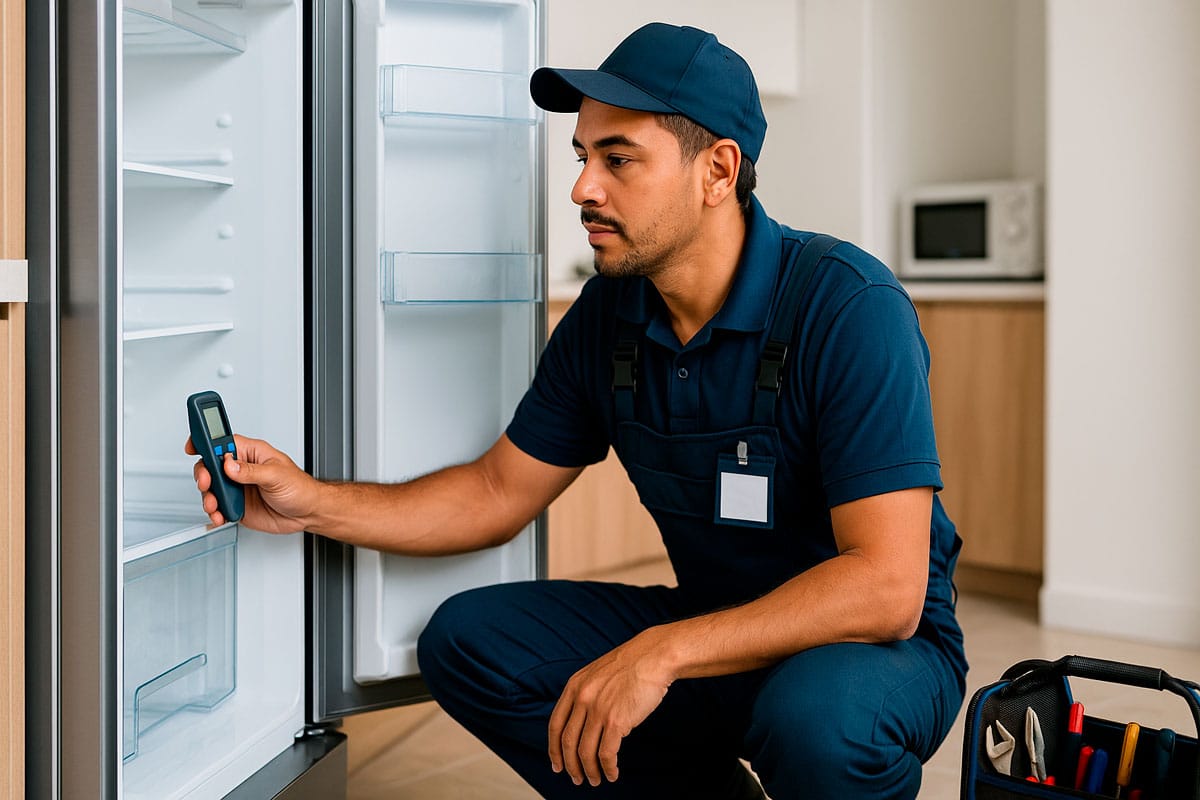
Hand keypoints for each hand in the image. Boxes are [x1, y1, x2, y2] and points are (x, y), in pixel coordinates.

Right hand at [185, 434, 318, 532]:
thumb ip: (252, 471)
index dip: (205, 440)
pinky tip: (220, 516)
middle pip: (210, 466)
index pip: (222, 441)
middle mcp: (241, 469)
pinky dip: (215, 512)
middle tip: (206, 483)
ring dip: (208, 497)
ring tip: (215, 505)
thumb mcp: (278, 475)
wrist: (307, 513)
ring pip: (211, 488)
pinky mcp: (236, 505)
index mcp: (251, 453)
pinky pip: (218, 507)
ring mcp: (237, 487)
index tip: (192, 446)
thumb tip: (230, 466)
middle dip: (203, 475)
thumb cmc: (300, 488)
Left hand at [548, 629, 673, 786]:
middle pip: (567, 742)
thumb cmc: (632, 665)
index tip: (557, 764)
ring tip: (596, 779)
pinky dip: (608, 768)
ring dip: (589, 771)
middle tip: (576, 778)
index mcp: (574, 686)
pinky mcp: (616, 721)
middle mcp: (582, 698)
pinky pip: (606, 754)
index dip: (554, 749)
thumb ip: (586, 694)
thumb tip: (584, 723)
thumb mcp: (597, 673)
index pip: (555, 725)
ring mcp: (598, 710)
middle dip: (570, 765)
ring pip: (585, 752)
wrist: (654, 656)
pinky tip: (612, 773)